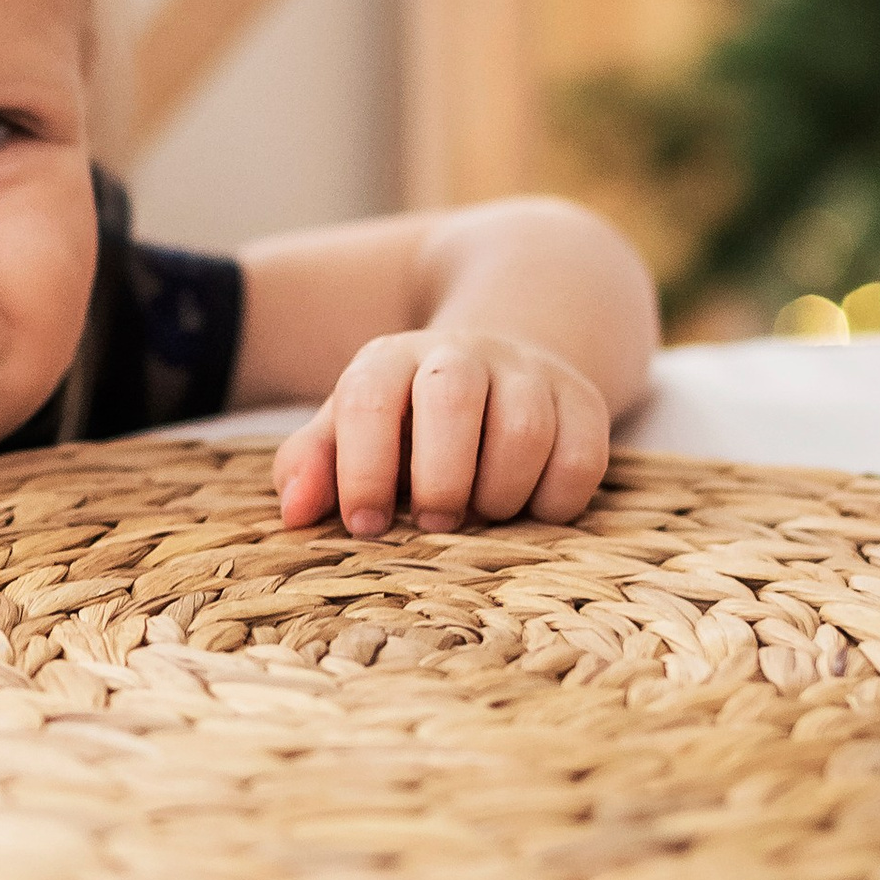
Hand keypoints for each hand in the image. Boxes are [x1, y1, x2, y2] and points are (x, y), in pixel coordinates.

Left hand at [272, 331, 609, 538]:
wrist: (496, 364)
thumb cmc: (407, 422)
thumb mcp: (350, 431)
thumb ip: (313, 464)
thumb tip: (296, 512)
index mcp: (391, 360)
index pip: (368, 398)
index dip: (363, 469)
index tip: (364, 524)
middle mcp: (461, 355)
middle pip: (451, 398)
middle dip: (440, 477)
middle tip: (432, 521)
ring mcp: (528, 374)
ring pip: (524, 431)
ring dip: (499, 494)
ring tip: (482, 515)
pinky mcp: (583, 402)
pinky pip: (582, 458)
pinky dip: (555, 501)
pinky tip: (529, 510)